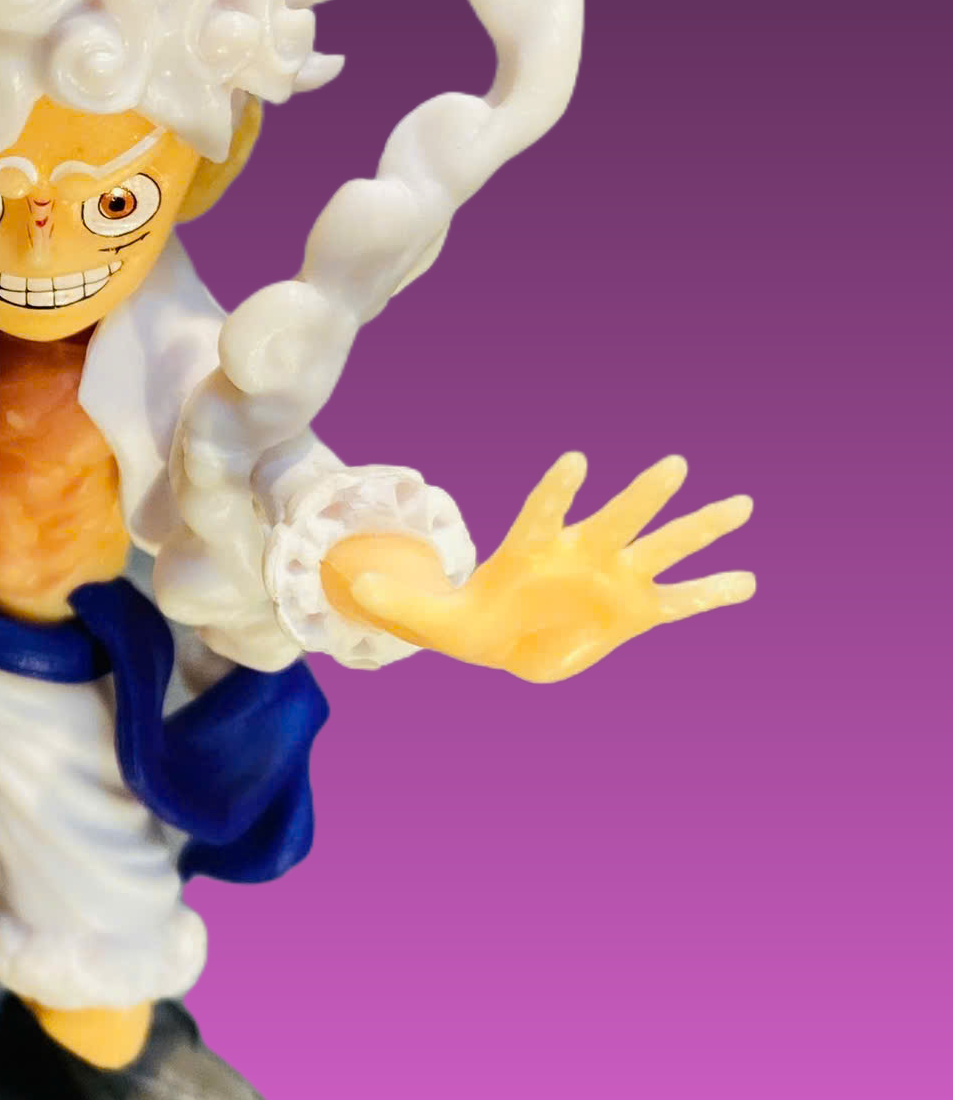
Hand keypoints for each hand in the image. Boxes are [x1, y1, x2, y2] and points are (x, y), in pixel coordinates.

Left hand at [323, 454, 754, 682]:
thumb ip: (398, 597)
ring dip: (699, 526)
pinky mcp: (634, 610)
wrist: (503, 638)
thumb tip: (352, 585)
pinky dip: (712, 592)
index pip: (544, 510)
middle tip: (673, 463)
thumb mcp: (428, 615)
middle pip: (616, 517)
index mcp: (533, 547)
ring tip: (741, 504)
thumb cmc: (469, 618)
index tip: (574, 461)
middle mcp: (581, 553)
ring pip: (661, 545)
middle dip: (643, 494)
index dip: (556, 488)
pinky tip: (748, 581)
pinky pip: (679, 601)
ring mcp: (613, 577)